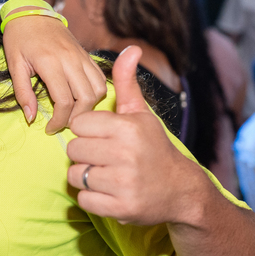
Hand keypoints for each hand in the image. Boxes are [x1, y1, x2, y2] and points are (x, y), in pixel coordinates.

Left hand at [2, 14, 106, 132]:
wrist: (31, 13)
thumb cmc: (19, 39)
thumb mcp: (14, 65)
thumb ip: (23, 93)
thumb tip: (31, 118)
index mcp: (50, 63)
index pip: (64, 101)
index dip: (59, 121)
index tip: (50, 128)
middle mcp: (71, 60)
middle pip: (86, 98)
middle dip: (77, 118)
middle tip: (63, 124)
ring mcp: (82, 56)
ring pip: (99, 89)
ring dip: (90, 106)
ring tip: (73, 113)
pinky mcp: (88, 55)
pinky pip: (101, 78)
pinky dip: (96, 93)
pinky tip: (82, 99)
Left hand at [64, 46, 205, 225]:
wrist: (182, 191)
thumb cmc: (154, 148)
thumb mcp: (141, 114)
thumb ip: (127, 82)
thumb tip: (130, 47)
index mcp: (128, 128)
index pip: (78, 124)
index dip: (87, 131)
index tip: (103, 137)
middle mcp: (126, 154)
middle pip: (73, 150)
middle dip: (83, 154)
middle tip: (104, 157)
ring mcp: (124, 183)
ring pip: (75, 175)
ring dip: (86, 176)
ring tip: (107, 174)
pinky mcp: (121, 208)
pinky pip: (84, 199)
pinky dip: (92, 198)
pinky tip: (109, 191)